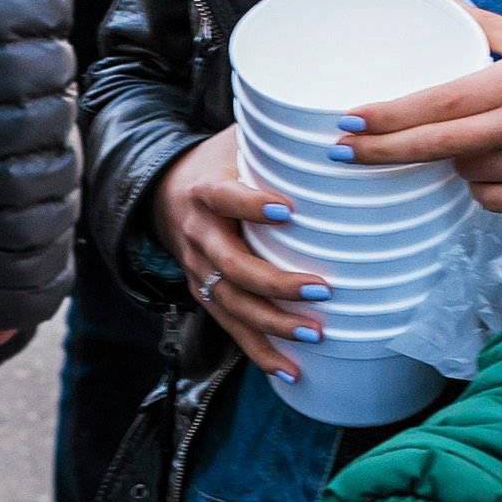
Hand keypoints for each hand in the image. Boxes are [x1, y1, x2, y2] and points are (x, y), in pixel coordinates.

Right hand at [155, 127, 320, 376]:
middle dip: (276, 282)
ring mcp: (197, 268)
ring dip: (272, 323)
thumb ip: (274, 141)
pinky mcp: (202, 292)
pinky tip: (289, 370)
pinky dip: (259, 351)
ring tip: (314, 335)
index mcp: (205, 191)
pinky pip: (229, 326)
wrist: (161, 192)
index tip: (286, 210)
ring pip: (230, 303)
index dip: (250, 204)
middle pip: (231, 264)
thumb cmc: (217, 164)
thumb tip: (340, 130)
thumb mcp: (236, 142)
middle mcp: (197, 233)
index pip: (225, 197)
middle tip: (322, 289)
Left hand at [343, 17, 501, 214]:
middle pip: (436, 145)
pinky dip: (487, 187)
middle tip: (343, 152)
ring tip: (483, 141)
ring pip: (464, 174)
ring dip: (456, 162)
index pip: (438, 102)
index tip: (349, 118)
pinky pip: (492, 199)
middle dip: (383, 151)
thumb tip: (444, 2)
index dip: (389, 116)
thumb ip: (486, 26)